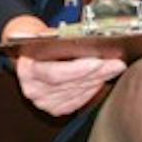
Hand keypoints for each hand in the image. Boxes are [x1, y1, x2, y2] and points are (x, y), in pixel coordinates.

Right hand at [4, 14, 126, 115]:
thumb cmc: (35, 42)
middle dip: (96, 73)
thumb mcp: (41, 34)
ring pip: (78, 92)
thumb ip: (55, 37)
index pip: (55, 74)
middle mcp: (33, 89)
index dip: (78, 69)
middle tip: (115, 64)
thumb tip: (78, 37)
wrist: (25, 54)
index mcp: (26, 70)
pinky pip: (78, 101)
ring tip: (113, 69)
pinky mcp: (54, 108)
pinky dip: (92, 90)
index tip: (98, 61)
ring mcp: (44, 101)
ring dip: (98, 80)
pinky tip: (101, 80)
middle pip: (71, 84)